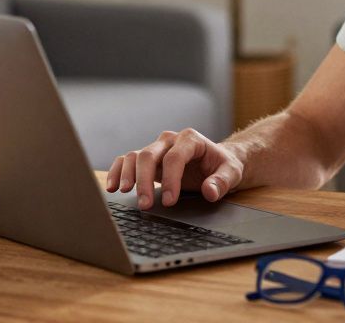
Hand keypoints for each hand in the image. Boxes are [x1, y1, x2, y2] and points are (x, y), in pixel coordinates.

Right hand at [105, 128, 244, 209]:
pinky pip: (126, 160)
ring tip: (124, 193)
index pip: (175, 157)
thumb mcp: (232, 172)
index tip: (169, 201)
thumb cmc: (224, 166)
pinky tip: (112, 186)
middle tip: (145, 205)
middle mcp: (170, 140)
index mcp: (191, 139)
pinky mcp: (148, 159)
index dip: (170, 180)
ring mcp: (157, 148)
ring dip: (127, 175)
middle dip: (144, 180)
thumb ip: (223, 181)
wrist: (218, 162)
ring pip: (135, 156)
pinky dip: (117, 171)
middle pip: (149, 155)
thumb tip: (210, 191)